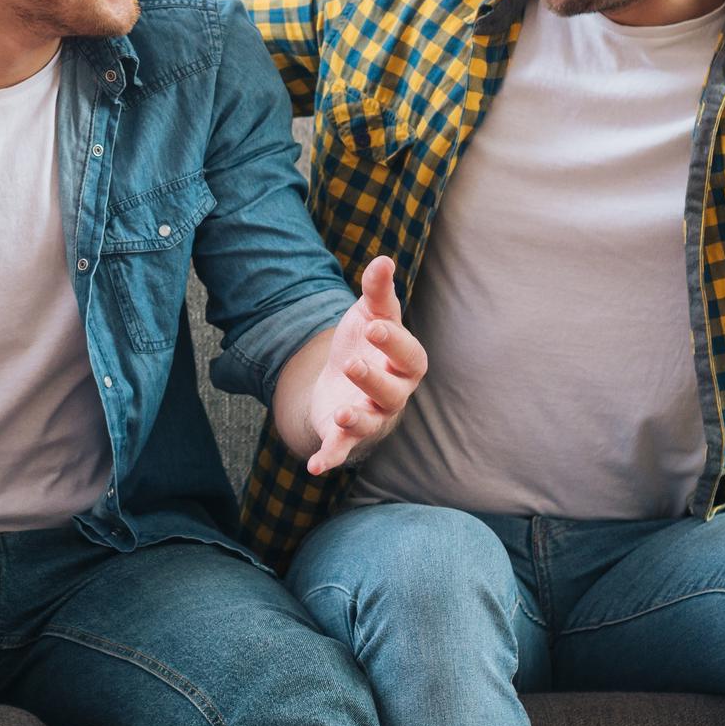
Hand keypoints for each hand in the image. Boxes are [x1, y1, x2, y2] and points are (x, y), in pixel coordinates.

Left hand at [305, 258, 425, 475]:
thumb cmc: (366, 343)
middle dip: (374, 379)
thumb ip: (377, 291)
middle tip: (353, 363)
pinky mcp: (345, 435)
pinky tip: (315, 466)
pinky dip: (330, 457)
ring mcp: (370, 417)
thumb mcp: (370, 314)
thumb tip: (383, 259)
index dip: (394, 342)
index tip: (372, 325)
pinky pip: (342, 450)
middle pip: (391, 392)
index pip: (409, 355)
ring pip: (371, 423)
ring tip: (342, 413)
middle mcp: (393, 394)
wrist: (342, 377)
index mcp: (404, 364)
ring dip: (357, 420)